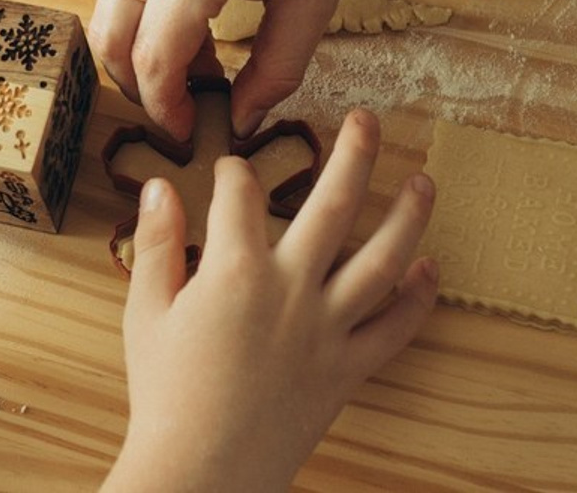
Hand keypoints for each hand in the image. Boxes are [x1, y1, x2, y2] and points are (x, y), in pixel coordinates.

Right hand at [90, 0, 419, 140]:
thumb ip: (277, 65)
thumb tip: (244, 119)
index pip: (153, 59)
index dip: (166, 111)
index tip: (192, 138)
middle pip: (109, 35)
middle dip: (138, 86)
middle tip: (186, 114)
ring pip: (111, 4)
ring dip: (142, 49)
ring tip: (204, 71)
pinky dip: (148, 13)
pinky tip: (202, 25)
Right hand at [103, 109, 437, 492]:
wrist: (202, 473)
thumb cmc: (166, 391)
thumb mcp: (147, 310)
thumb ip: (157, 242)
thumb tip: (161, 186)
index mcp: (235, 269)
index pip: (240, 193)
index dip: (235, 171)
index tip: (232, 170)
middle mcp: (291, 288)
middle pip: (332, 203)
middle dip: (353, 153)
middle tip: (368, 119)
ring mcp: (327, 329)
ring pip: (381, 260)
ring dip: (407, 216)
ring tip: (423, 180)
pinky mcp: (348, 369)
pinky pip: (395, 329)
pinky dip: (418, 299)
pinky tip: (429, 269)